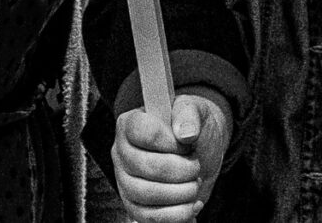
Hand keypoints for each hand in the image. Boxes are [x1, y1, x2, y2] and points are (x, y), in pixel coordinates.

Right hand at [113, 90, 230, 222]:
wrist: (199, 153)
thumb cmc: (191, 129)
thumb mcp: (196, 110)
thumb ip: (190, 113)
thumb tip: (186, 132)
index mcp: (130, 123)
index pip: (141, 132)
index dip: (169, 141)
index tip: (187, 143)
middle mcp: (121, 153)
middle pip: (146, 166)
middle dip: (181, 169)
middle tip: (196, 166)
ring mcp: (125, 181)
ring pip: (147, 194)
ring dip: (181, 192)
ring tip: (195, 183)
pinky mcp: (134, 206)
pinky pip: (150, 218)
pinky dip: (177, 214)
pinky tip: (192, 203)